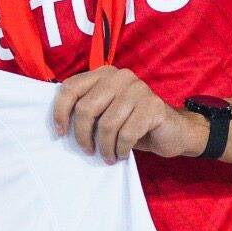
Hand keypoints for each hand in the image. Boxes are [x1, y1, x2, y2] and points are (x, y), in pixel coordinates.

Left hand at [52, 66, 207, 162]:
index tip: (61, 133)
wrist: (172, 131)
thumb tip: (59, 126)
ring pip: (106, 124)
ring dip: (104, 147)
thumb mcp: (105, 112)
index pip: (70, 88)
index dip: (60, 112)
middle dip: (83, 136)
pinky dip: (120, 149)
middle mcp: (120, 76)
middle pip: (86, 108)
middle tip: (88, 150)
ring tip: (107, 156)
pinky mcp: (153, 107)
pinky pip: (126, 134)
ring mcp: (138, 89)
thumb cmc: (132, 123)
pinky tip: (122, 154)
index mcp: (103, 74)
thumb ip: (87, 109)